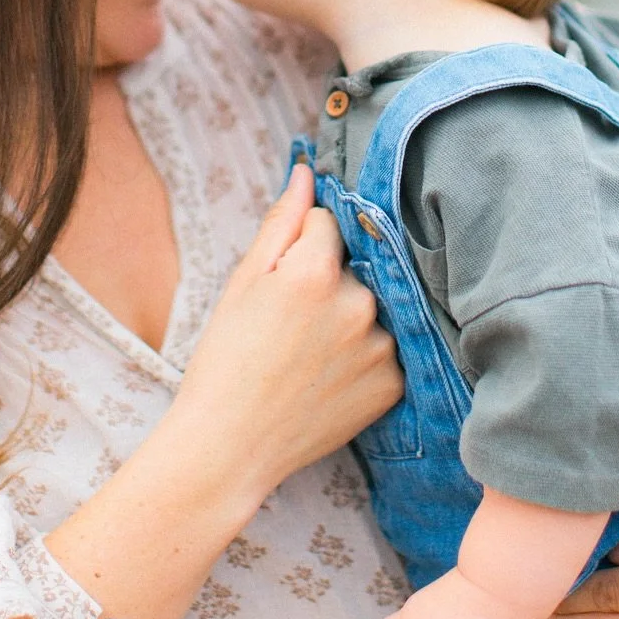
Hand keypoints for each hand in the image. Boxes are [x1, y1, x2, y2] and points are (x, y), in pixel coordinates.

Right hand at [172, 165, 400, 509]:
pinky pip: (386, 348)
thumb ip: (282, 223)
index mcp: (316, 272)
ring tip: (308, 354)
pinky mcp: (393, 384)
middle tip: (290, 324)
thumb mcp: (242, 283)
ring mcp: (381, 347)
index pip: (328, 222)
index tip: (281, 280)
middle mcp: (359, 305)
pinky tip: (328, 376)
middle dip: (328, 281)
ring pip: (372, 306)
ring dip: (349, 317)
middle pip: (353, 266)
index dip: (301, 245)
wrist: (230, 445)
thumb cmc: (225, 360)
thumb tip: (308, 174)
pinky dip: (362, 356)